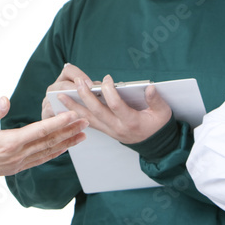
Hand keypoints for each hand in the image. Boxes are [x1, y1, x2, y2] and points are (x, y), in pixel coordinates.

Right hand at [0, 97, 87, 189]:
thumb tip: (5, 99)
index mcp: (8, 143)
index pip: (40, 130)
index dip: (59, 122)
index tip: (74, 114)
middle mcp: (16, 155)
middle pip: (49, 142)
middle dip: (69, 131)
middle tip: (87, 121)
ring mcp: (16, 163)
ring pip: (47, 152)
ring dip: (66, 143)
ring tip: (82, 135)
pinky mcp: (14, 168)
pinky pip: (39, 160)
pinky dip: (53, 153)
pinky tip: (62, 148)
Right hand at [41, 63, 100, 119]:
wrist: (62, 125)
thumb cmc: (77, 108)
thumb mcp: (84, 96)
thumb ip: (91, 91)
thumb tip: (101, 88)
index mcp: (64, 80)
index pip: (69, 70)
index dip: (80, 76)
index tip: (91, 85)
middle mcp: (54, 88)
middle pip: (62, 84)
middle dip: (75, 90)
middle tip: (87, 96)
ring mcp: (47, 100)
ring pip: (55, 98)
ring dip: (67, 102)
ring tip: (79, 108)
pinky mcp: (44, 113)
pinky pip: (49, 112)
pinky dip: (60, 115)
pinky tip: (70, 118)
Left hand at [56, 74, 171, 144]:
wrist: (156, 145)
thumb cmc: (159, 125)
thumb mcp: (163, 112)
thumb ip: (156, 100)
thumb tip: (150, 87)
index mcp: (131, 121)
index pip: (116, 105)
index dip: (109, 91)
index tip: (107, 78)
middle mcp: (117, 128)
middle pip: (97, 111)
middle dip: (86, 95)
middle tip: (78, 82)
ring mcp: (110, 131)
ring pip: (88, 119)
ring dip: (74, 107)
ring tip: (61, 96)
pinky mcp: (107, 131)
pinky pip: (89, 123)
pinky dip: (77, 115)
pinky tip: (67, 108)